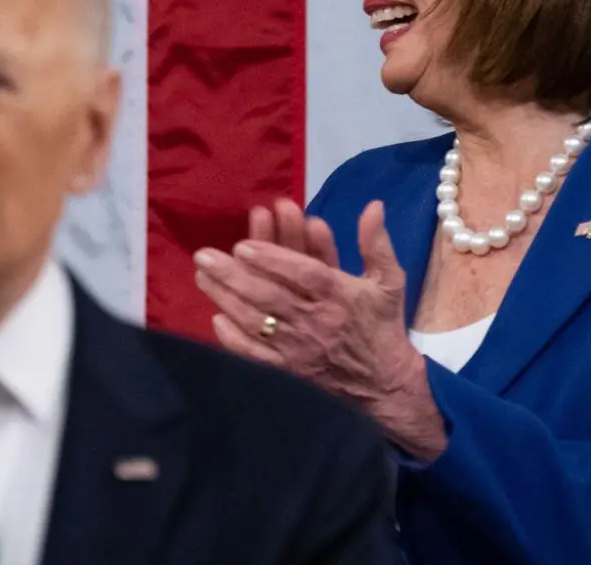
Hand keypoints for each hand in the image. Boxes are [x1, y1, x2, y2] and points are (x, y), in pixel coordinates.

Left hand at [193, 200, 446, 459]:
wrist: (386, 386)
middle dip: (234, 275)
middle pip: (270, 295)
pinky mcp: (289, 372)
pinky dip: (235, 340)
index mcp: (340, 295)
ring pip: (257, 322)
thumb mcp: (388, 281)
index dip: (273, 259)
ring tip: (202, 277)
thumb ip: (376, 243)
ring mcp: (300, 349)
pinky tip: (217, 320)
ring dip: (227, 299)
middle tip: (204, 255)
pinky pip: (257, 356)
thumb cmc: (382, 326)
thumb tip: (373, 204)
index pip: (304, 273)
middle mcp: (317, 321)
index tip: (243, 245)